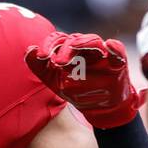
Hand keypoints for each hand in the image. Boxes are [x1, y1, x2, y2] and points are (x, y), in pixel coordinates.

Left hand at [25, 32, 146, 128]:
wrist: (99, 109)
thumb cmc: (76, 90)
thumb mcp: (54, 81)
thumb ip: (39, 66)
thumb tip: (30, 49)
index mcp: (70, 50)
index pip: (60, 40)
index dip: (49, 44)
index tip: (42, 55)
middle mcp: (85, 49)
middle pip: (75, 39)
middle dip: (66, 48)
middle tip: (58, 62)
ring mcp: (102, 54)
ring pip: (94, 41)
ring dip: (84, 44)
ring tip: (75, 53)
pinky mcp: (117, 62)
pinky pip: (117, 50)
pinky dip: (114, 47)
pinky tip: (109, 45)